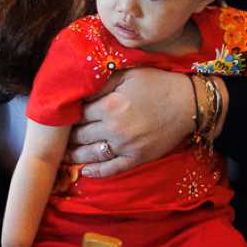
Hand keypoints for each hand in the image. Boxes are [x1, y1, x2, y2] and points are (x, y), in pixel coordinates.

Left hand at [69, 68, 207, 176]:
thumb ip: (102, 83)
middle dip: (68, 137)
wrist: (189, 103)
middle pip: (80, 136)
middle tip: (57, 139)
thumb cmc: (158, 84)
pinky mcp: (137, 159)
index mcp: (110, 106)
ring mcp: (125, 147)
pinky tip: (85, 171)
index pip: (78, 114)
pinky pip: (111, 169)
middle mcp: (114, 129)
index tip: (61, 118)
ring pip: (91, 155)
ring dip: (75, 156)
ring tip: (64, 156)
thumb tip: (80, 91)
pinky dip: (96, 172)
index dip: (68, 116)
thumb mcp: (128, 75)